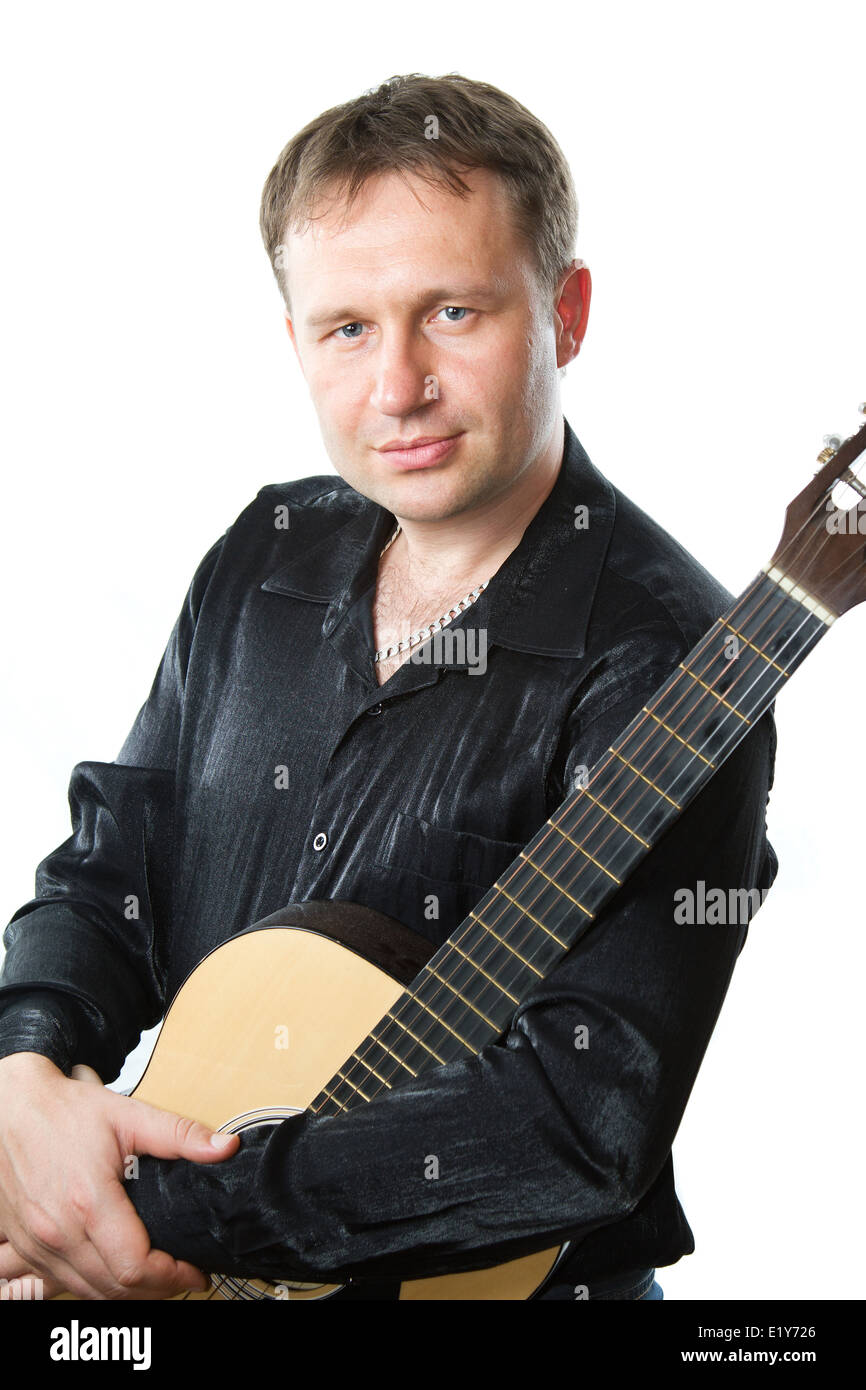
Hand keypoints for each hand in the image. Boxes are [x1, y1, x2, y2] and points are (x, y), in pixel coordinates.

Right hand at [0, 1052, 239, 1299]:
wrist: (10, 1108)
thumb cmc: (64, 1111)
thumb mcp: (129, 1115)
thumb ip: (180, 1135)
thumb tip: (226, 1147)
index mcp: (89, 1201)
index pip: (136, 1266)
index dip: (173, 1277)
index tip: (196, 1272)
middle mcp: (58, 1232)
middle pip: (115, 1288)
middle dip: (157, 1290)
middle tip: (183, 1277)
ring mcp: (37, 1244)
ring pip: (87, 1293)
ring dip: (126, 1294)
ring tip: (157, 1279)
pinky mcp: (25, 1246)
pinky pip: (61, 1284)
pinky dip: (93, 1287)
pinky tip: (114, 1274)